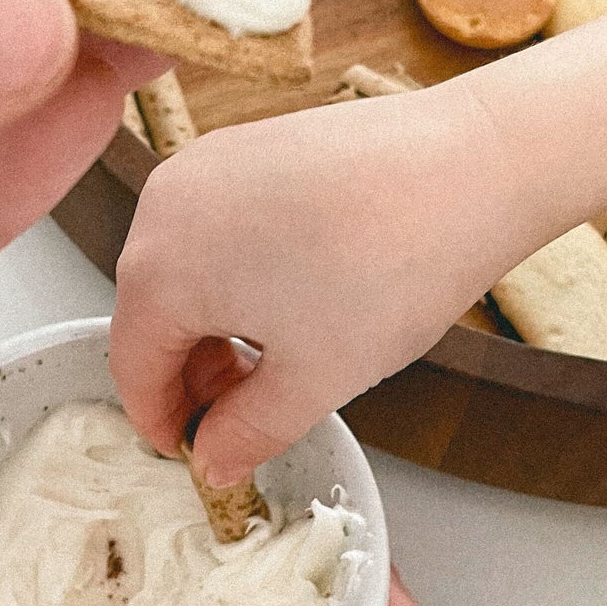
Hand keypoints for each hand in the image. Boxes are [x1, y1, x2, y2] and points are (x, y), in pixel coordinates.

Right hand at [110, 82, 541, 486]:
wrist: (473, 166)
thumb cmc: (395, 264)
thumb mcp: (315, 379)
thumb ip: (248, 432)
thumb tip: (216, 460)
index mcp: (159, 269)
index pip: (133, 368)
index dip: (166, 424)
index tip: (201, 454)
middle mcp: (164, 205)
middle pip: (151, 313)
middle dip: (193, 375)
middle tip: (246, 418)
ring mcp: (206, 165)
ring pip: (183, 268)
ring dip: (215, 326)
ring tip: (279, 362)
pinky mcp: (248, 145)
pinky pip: (216, 226)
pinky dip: (237, 273)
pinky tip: (294, 299)